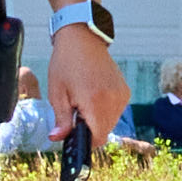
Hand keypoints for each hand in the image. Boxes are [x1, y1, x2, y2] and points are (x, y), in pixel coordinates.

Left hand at [46, 24, 127, 145]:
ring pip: (111, 122)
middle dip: (90, 129)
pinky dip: (106, 109)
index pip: (97, 138)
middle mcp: (113, 100)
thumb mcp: (57, 93)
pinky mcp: (125, 90)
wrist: (82, 39)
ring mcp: (121, 95)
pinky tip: (94, 95)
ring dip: (99, 119)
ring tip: (85, 100)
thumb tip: (57, 138)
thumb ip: (61, 120)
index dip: (85, 140)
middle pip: (105, 131)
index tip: (75, 133)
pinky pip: (117, 110)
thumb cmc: (66, 64)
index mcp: (95, 102)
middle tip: (76, 111)